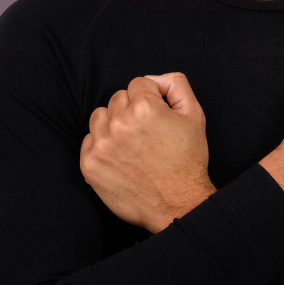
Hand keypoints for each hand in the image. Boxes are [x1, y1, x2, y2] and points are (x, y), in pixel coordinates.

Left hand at [80, 72, 216, 233]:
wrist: (176, 205)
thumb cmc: (187, 161)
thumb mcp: (195, 115)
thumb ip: (176, 85)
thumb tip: (156, 79)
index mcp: (145, 108)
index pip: (138, 83)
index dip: (151, 98)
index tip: (157, 115)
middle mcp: (120, 124)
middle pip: (118, 97)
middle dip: (132, 108)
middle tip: (147, 131)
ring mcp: (102, 145)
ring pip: (100, 116)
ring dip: (114, 123)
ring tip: (132, 142)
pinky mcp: (90, 165)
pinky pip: (88, 140)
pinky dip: (102, 144)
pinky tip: (120, 156)